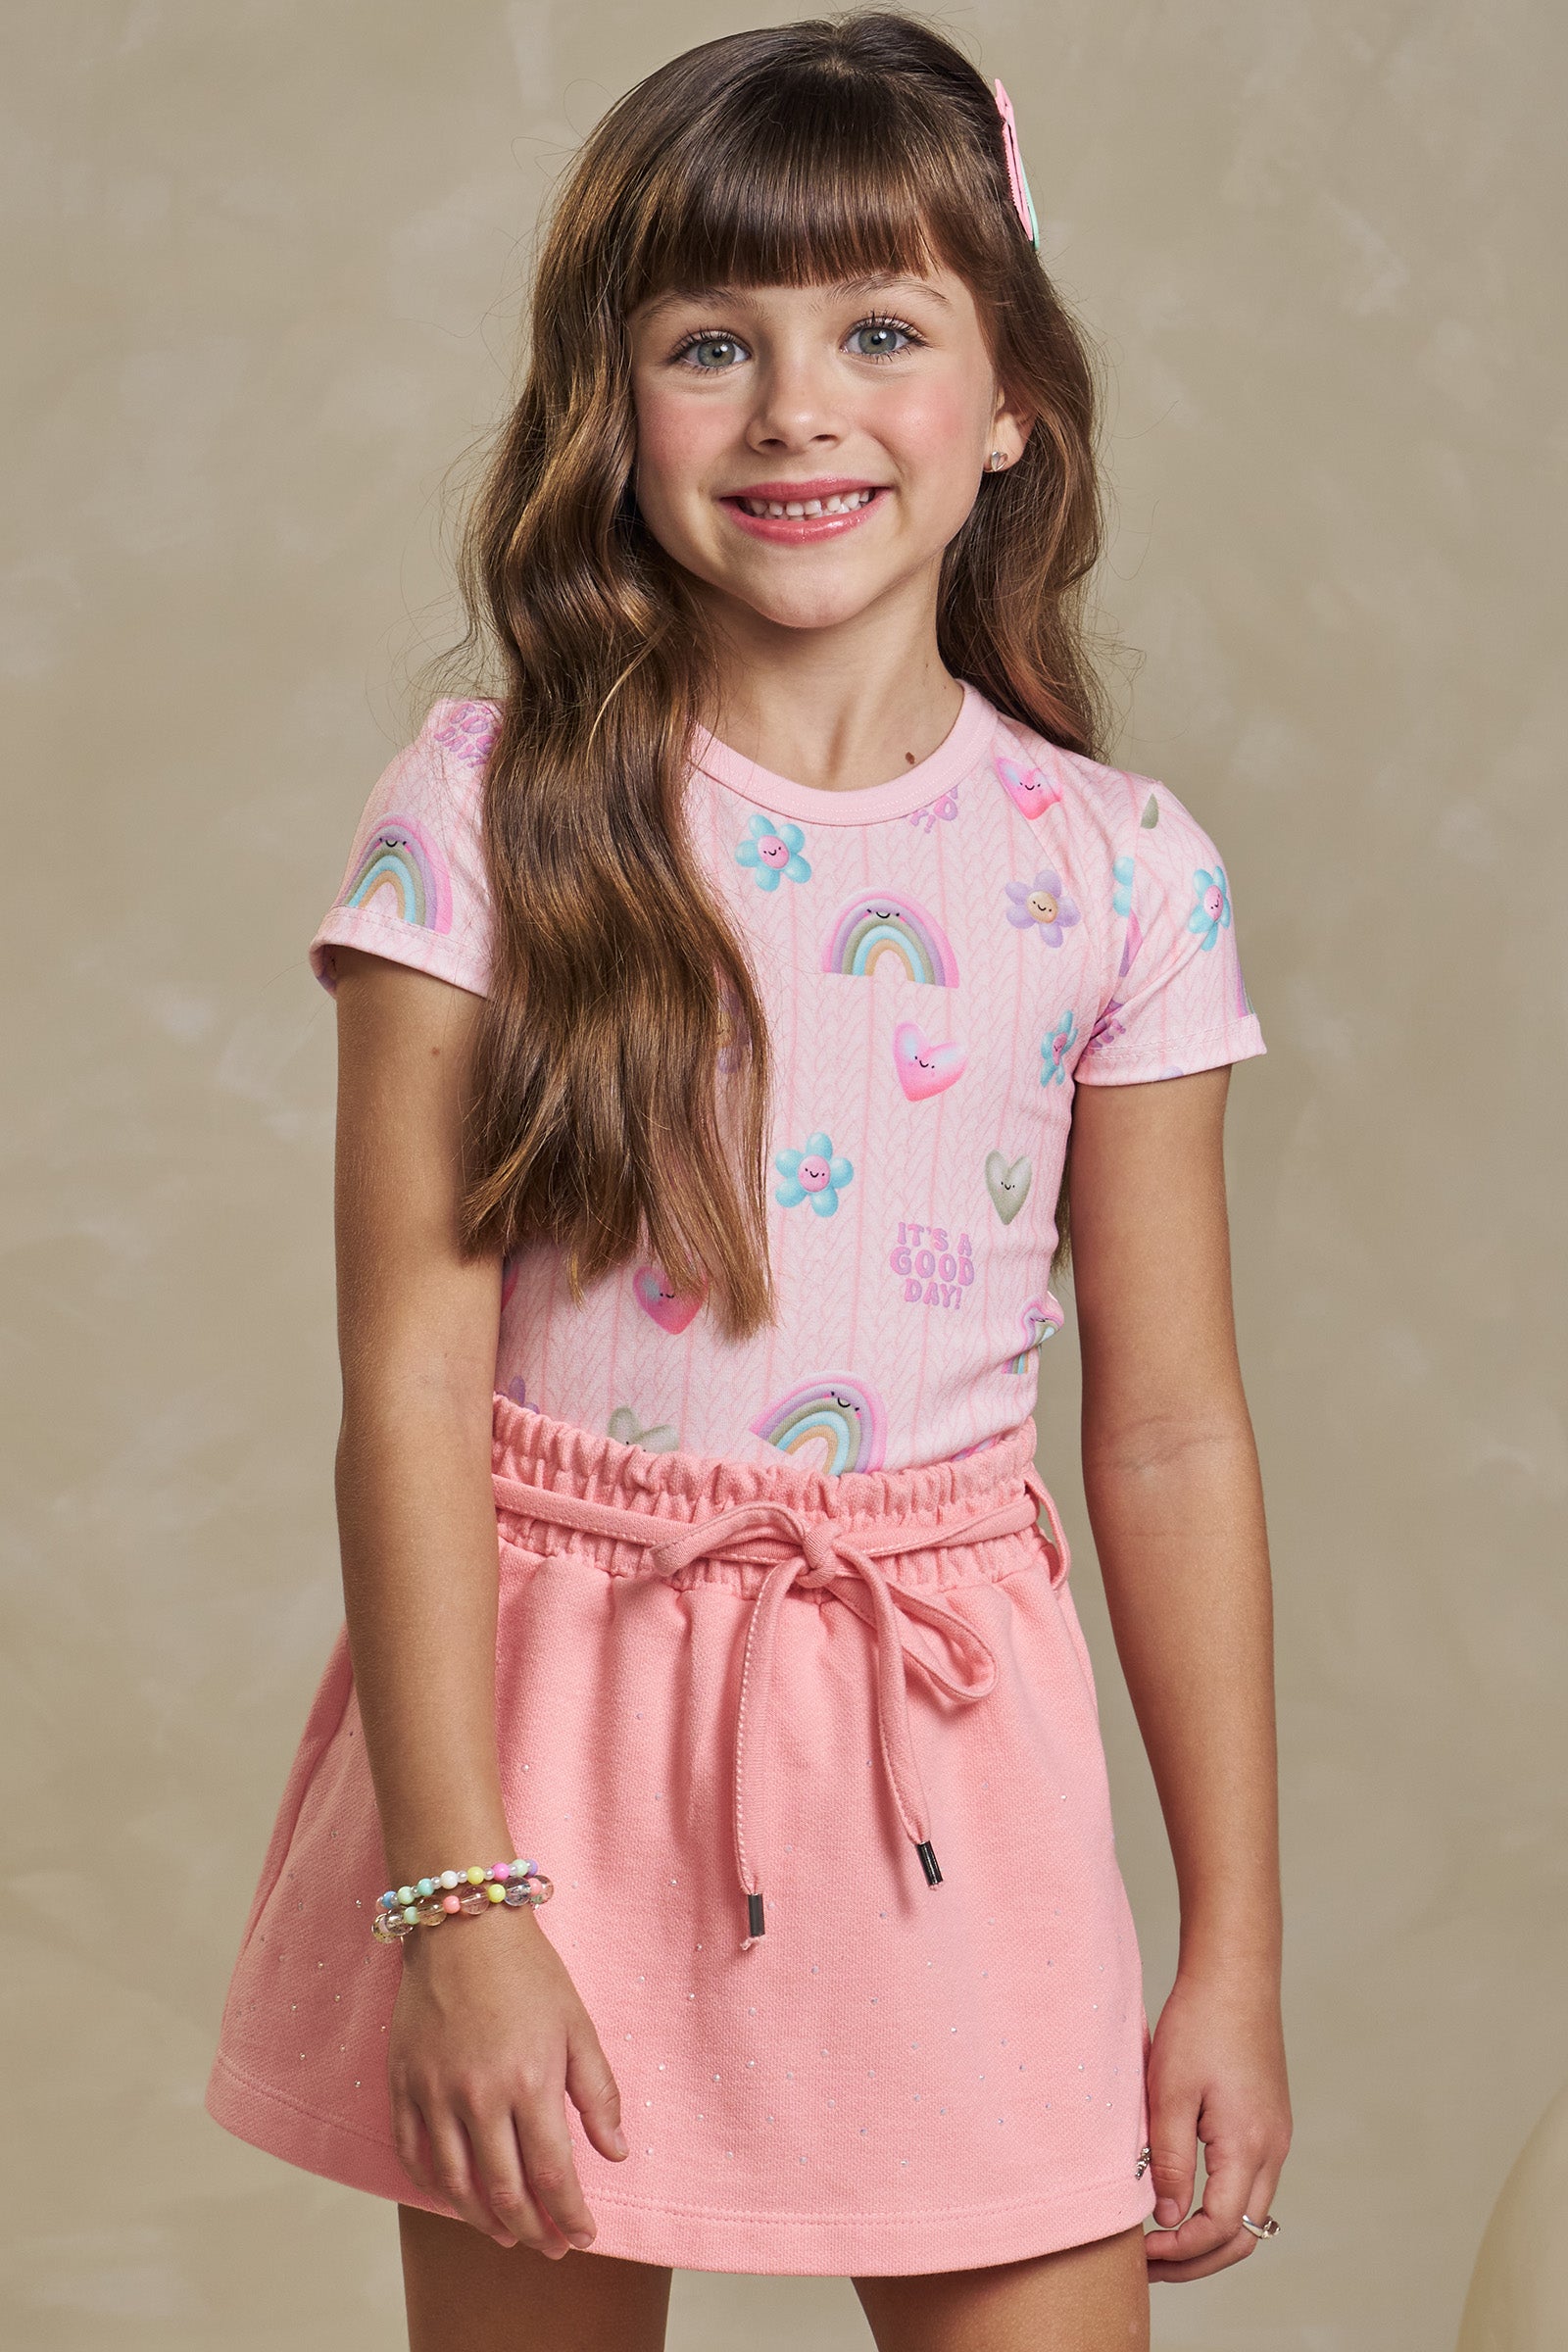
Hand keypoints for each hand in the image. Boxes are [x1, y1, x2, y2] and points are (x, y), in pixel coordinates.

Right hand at [388, 1907, 628, 2254]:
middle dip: (531, 2231)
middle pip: (504, 2192)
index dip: (570, 2216)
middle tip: (550, 2247)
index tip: (583, 2236)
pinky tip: (456, 2198)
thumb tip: (615, 2153)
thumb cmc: (529, 1973)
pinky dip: (434, 2188)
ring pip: (456, 2186)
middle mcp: (479, 2097)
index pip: (553, 2175)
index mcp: (530, 2082)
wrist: (463, 1926)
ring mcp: (435, 2094)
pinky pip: (413, 2155)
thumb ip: (598, 2093)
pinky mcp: (403, 2085)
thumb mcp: (577, 2025)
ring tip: (507, 2235)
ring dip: (483, 2222)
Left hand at [1141, 1964, 1291, 2281]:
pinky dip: (1219, 2207)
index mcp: (1249, 2146)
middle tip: (1148, 2266)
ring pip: (1249, 2215)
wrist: (1235, 1975)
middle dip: (1195, 2260)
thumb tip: (1166, 2218)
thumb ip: (1169, 2160)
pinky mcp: (1269, 2124)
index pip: (1220, 2229)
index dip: (1179, 2251)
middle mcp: (1273, 2150)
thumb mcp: (1170, 2093)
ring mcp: (1275, 2138)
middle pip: (1242, 2236)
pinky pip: (1250, 2185)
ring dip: (1208, 2237)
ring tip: (1160, 2241)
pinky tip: (1183, 2200)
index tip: (1139, 2251)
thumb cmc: (1199, 2024)